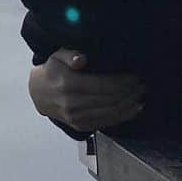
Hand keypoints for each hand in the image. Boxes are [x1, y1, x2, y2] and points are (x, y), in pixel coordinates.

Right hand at [28, 48, 145, 132]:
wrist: (39, 94)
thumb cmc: (52, 71)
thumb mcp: (56, 55)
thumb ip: (70, 54)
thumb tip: (82, 59)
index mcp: (68, 84)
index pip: (103, 85)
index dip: (122, 82)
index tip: (134, 76)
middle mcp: (73, 103)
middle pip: (109, 100)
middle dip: (129, 92)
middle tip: (142, 85)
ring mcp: (77, 117)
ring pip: (111, 113)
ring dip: (129, 105)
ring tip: (140, 95)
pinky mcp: (81, 126)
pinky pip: (107, 122)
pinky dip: (123, 116)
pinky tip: (134, 108)